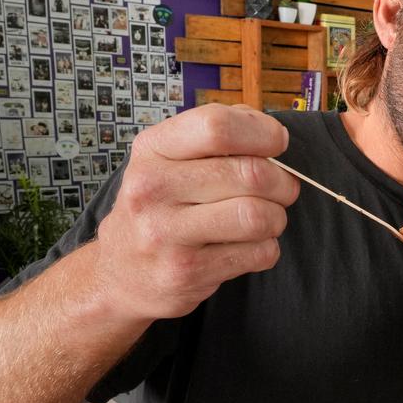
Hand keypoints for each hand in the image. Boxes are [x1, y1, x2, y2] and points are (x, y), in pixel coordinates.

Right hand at [93, 103, 299, 319]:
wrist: (121, 275)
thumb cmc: (160, 208)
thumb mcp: (169, 161)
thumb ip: (217, 136)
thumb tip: (271, 132)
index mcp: (151, 150)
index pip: (217, 126)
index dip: (263, 132)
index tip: (277, 143)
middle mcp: (152, 188)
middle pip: (251, 173)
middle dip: (282, 183)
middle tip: (281, 190)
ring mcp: (165, 233)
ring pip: (259, 216)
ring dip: (276, 218)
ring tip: (265, 220)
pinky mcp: (186, 271)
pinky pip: (259, 253)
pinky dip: (267, 249)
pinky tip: (248, 247)